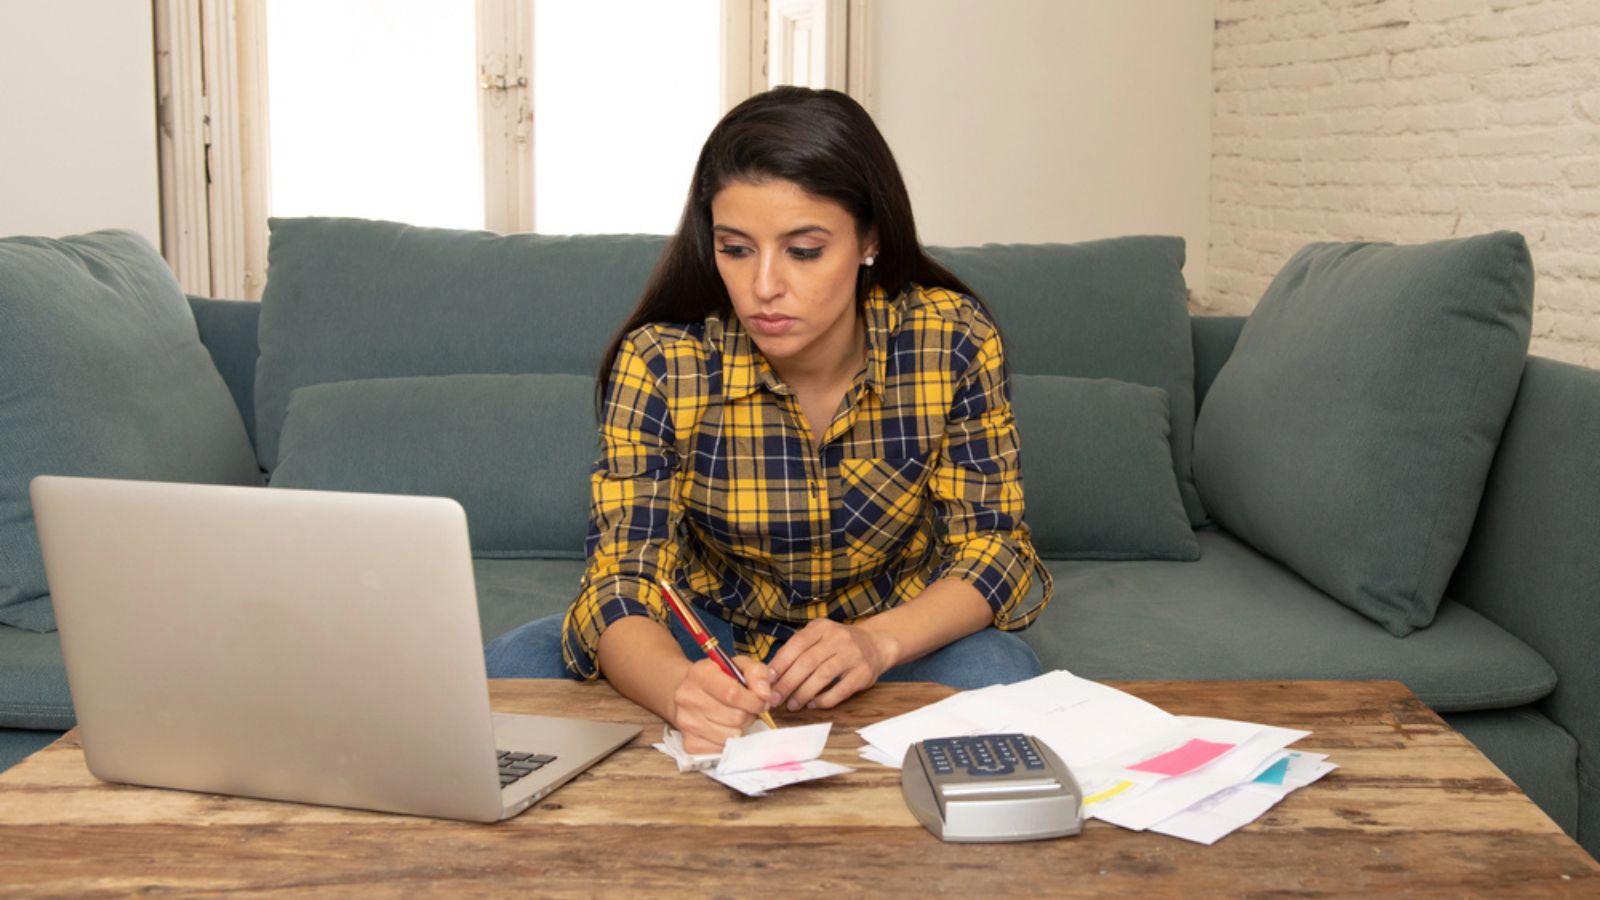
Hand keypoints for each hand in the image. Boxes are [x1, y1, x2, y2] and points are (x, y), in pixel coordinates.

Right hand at [670, 656, 773, 753]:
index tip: (762, 701)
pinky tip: (724, 728)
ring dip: (740, 728)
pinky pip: (721, 750)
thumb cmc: (720, 679)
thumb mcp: (740, 666)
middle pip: (735, 717)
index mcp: (700, 674)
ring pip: (730, 735)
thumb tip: (765, 694)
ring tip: (735, 717)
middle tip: (748, 709)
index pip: (732, 693)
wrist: (691, 693)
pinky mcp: (688, 743)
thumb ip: (757, 673)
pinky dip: (728, 742)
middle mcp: (688, 697)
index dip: (754, 701)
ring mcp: (685, 722)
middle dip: (749, 714)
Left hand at [767, 619, 896, 711]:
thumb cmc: (839, 644)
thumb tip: (772, 674)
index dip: (780, 663)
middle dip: (787, 683)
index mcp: (822, 627)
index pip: (797, 644)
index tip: (768, 680)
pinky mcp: (863, 673)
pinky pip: (840, 690)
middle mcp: (838, 638)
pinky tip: (813, 704)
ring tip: (791, 705)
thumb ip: (799, 650)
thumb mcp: (820, 636)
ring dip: (803, 693)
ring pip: (822, 676)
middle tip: (775, 698)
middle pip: (807, 662)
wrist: (876, 643)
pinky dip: (824, 700)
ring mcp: (852, 655)